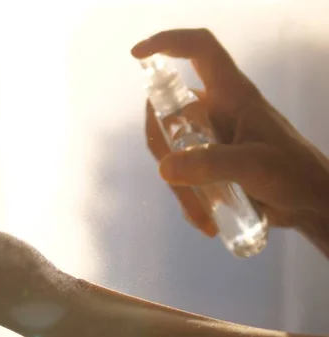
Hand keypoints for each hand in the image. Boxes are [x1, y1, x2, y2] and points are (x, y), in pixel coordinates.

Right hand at [131, 29, 328, 253]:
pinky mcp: (206, 161)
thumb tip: (164, 169)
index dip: (168, 43)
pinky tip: (205, 219)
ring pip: (171, 150)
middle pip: (168, 112)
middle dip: (166, 152)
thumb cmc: (293, 173)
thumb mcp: (255, 166)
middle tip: (179, 185)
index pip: (199, 50)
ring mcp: (208, 137)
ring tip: (203, 217)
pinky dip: (186, 198)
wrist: (310, 203)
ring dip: (180, 188)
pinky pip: (180, 173)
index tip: (138, 55)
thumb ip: (211, 165)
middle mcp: (215, 110)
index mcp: (231, 94)